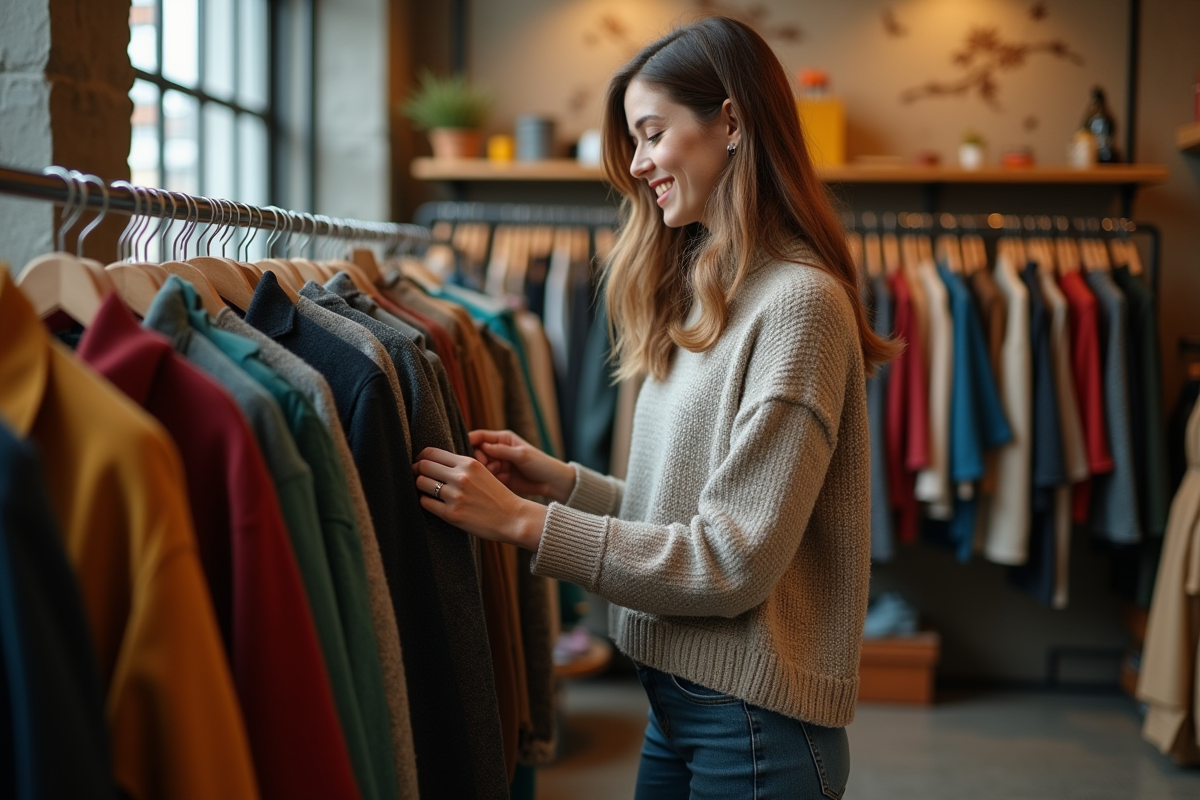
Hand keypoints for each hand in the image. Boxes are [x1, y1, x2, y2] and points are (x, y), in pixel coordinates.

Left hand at [413, 447, 546, 550]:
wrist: (513, 518)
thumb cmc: (497, 496)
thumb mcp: (482, 472)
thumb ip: (461, 466)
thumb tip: (434, 462)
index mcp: (468, 463)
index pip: (432, 453)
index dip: (421, 457)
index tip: (421, 463)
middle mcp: (460, 477)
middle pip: (423, 466)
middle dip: (416, 470)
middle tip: (417, 476)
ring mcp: (455, 496)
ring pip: (421, 483)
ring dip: (420, 486)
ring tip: (424, 490)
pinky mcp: (452, 514)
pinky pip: (425, 503)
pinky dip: (425, 501)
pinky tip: (432, 502)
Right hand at [469, 429, 575, 503]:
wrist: (553, 483)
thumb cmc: (541, 464)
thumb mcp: (522, 455)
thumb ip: (501, 451)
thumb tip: (481, 447)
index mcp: (503, 439)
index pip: (480, 436)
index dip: (470, 441)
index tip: (463, 450)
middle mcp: (498, 450)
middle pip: (477, 452)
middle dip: (478, 459)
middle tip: (487, 465)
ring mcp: (499, 464)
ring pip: (480, 467)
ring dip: (483, 471)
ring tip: (496, 473)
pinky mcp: (500, 478)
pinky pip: (487, 478)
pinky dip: (488, 480)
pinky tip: (495, 482)